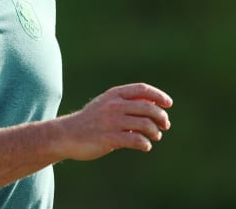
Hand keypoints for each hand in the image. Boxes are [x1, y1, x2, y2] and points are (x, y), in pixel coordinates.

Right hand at [55, 83, 172, 160]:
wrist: (67, 135)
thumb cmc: (91, 121)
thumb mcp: (105, 105)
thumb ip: (126, 103)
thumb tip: (154, 106)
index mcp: (113, 94)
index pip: (142, 89)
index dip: (159, 96)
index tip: (168, 104)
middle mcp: (113, 105)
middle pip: (148, 108)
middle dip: (161, 117)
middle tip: (165, 125)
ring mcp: (111, 122)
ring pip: (145, 124)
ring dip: (155, 132)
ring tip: (155, 136)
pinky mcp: (109, 138)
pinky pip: (136, 140)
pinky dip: (145, 144)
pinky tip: (145, 146)